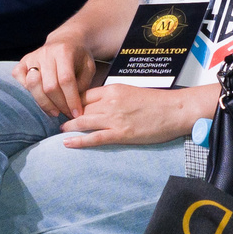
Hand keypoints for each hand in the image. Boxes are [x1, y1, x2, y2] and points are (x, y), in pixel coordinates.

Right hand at [16, 38, 100, 118]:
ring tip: (55, 111)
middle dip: (60, 105)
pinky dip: (27, 91)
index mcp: (64, 51)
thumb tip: (71, 104)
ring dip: (45, 104)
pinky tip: (41, 98)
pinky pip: (19, 79)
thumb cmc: (79, 57)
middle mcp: (46, 53)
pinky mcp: (22, 62)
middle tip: (67, 113)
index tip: (77, 113)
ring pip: (34, 86)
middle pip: (50, 86)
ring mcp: (32, 57)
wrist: (65, 40)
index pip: (66, 80)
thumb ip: (82, 84)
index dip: (71, 99)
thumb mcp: (89, 67)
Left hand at [61, 81, 209, 148]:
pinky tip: (66, 144)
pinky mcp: (121, 134)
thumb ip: (114, 97)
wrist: (176, 110)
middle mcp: (110, 102)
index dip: (71, 102)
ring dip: (69, 127)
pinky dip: (78, 141)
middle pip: (80, 108)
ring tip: (60, 130)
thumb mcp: (131, 92)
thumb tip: (100, 105)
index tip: (63, 107)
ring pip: (83, 122)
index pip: (83, 95)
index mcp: (113, 89)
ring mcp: (115, 118)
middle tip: (56, 120)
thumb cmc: (157, 102)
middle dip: (67, 115)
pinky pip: (94, 138)